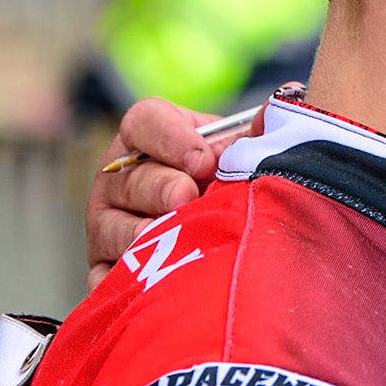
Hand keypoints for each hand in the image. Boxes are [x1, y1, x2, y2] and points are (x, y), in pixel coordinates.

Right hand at [85, 97, 262, 291]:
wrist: (224, 239)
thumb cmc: (229, 185)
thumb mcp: (241, 154)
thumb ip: (257, 132)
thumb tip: (283, 104)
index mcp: (149, 139)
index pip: (144, 122)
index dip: (170, 137)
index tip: (204, 159)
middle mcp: (121, 179)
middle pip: (128, 178)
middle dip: (161, 188)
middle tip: (189, 197)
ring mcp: (107, 225)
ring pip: (110, 228)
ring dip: (142, 235)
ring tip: (172, 238)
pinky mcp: (105, 269)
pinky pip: (102, 277)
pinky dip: (123, 279)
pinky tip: (152, 281)